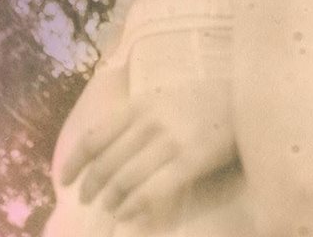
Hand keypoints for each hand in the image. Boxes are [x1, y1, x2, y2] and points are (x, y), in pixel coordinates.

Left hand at [60, 80, 237, 221]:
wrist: (247, 99)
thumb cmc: (205, 100)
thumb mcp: (166, 98)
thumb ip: (138, 118)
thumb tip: (106, 147)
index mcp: (142, 104)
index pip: (95, 135)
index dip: (75, 160)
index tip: (65, 178)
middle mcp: (151, 122)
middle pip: (107, 163)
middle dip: (92, 186)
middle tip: (88, 199)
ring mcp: (171, 142)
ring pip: (125, 180)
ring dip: (111, 200)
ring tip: (109, 208)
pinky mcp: (191, 162)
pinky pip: (152, 191)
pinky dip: (134, 206)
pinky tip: (129, 214)